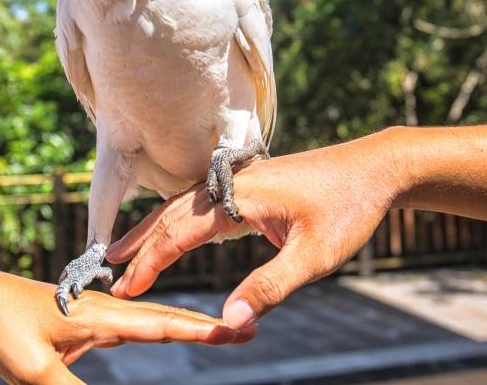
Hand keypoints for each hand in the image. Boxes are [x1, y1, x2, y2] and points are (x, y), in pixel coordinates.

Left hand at [0, 259, 253, 384]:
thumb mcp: (33, 372)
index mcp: (101, 316)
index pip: (163, 324)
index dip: (203, 331)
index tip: (240, 329)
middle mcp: (104, 311)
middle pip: (166, 317)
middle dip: (205, 325)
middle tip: (244, 329)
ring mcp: (92, 314)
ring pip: (149, 319)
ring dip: (183, 323)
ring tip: (214, 330)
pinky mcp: (79, 320)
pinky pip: (127, 326)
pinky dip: (154, 327)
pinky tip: (155, 329)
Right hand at [105, 129, 408, 329]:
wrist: (376, 167)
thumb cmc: (348, 209)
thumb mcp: (314, 256)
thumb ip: (270, 286)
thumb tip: (228, 318)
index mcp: (241, 196)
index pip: (180, 231)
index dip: (151, 261)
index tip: (126, 287)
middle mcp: (232, 183)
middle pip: (171, 213)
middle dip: (140, 244)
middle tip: (110, 272)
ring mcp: (240, 180)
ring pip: (183, 205)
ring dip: (153, 229)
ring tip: (125, 250)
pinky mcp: (251, 183)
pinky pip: (201, 202)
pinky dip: (177, 220)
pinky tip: (173, 230)